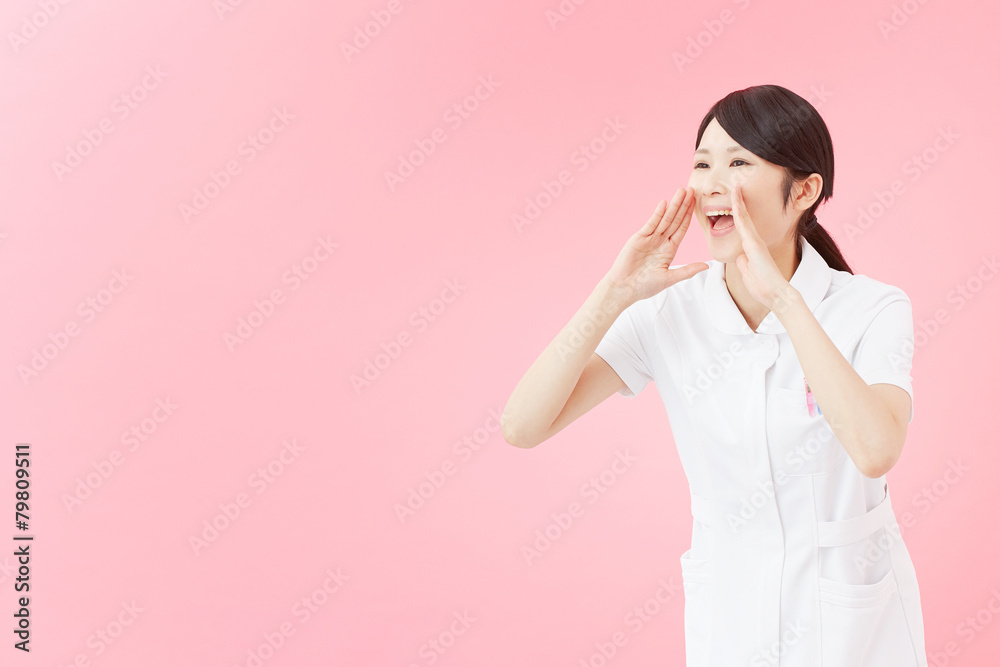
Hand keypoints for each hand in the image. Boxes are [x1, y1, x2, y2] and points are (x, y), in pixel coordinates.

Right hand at [605, 187, 708, 303]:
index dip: (689, 216)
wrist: (624, 288)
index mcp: (669, 250)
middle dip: (683, 205)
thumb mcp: (669, 278)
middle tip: (692, 190)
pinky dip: (658, 214)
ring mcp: (649, 239)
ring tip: (681, 191)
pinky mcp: (638, 238)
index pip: (682, 229)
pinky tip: (664, 204)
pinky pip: (651, 224)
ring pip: (665, 219)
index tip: (697, 203)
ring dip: (673, 205)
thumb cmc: (645, 286)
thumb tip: (707, 266)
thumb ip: (688, 270)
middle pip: (675, 220)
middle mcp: (660, 242)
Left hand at [730, 182, 795, 311]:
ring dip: (739, 202)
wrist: (776, 294)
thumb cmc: (763, 286)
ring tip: (735, 186)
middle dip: (738, 202)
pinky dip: (740, 212)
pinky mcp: (754, 245)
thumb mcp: (748, 272)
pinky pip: (744, 225)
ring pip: (744, 218)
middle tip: (735, 185)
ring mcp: (755, 242)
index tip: (732, 201)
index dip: (736, 213)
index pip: (741, 226)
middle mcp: (754, 241)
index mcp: (751, 247)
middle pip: (744, 218)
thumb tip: (741, 256)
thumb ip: (744, 262)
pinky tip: (735, 201)